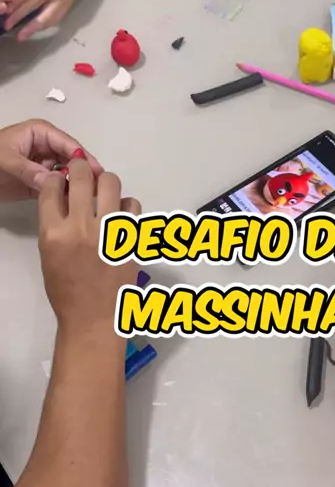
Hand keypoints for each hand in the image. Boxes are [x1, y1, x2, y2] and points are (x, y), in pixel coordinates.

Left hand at [0, 120, 101, 199]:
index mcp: (41, 133)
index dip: (83, 157)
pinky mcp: (40, 183)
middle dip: (85, 172)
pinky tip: (76, 204)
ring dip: (77, 185)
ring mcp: (45, 166)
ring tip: (92, 199)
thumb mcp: (5, 159)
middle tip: (100, 188)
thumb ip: (28, 170)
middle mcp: (47, 148)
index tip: (97, 172)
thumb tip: (52, 181)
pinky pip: (58, 188)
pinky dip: (66, 195)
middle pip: (73, 160)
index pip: (68, 144)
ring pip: (68, 175)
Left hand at [4, 0, 102, 40]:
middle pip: (36, 3)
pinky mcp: (68, 3)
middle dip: (19, 15)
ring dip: (33, 27)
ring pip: (48, 16)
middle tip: (6, 25)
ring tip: (20, 36)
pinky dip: (45, 26)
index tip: (6, 6)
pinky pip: (56, 17)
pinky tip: (34, 31)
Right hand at [39, 159, 140, 332]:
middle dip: (81, 168)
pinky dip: (127, 206)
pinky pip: (133, 205)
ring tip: (105, 193)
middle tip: (84, 173)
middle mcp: (80, 227)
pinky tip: (122, 216)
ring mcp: (108, 232)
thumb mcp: (49, 256)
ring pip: (110, 182)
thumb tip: (67, 197)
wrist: (94, 319)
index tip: (63, 181)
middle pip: (81, 176)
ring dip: (106, 182)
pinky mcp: (131, 238)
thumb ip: (55, 225)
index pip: (52, 187)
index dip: (58, 179)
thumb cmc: (67, 292)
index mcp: (53, 233)